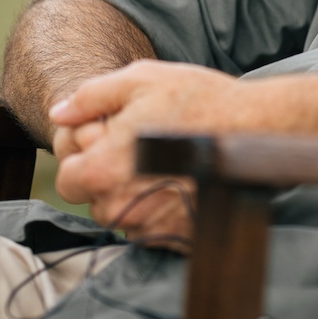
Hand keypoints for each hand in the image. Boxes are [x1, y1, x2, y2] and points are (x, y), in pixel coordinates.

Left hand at [51, 62, 247, 243]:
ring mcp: (150, 227)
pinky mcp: (177, 237)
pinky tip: (182, 179)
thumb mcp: (141, 81)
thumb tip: (58, 114)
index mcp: (103, 170)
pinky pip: (152, 227)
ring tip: (168, 160)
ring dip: (135, 192)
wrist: (259, 129)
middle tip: (146, 145)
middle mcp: (122, 207)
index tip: (114, 138)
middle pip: (95, 200)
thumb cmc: (199, 100)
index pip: (69, 179)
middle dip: (110, 175)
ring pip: (124, 214)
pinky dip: (161, 207)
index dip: (87, 155)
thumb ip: (91, 97)